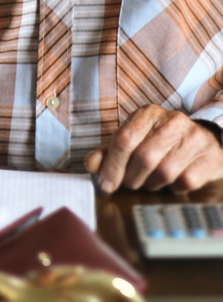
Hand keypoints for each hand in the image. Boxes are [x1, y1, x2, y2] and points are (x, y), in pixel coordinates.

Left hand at [83, 105, 222, 192]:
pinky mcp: (211, 157)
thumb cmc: (158, 142)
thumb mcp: (131, 141)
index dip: (112, 166)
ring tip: (149, 181)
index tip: (105, 185)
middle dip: (131, 178)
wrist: (201, 140)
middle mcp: (173, 120)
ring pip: (165, 172)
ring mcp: (195, 138)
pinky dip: (173, 188)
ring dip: (151, 184)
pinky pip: (186, 181)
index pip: (124, 139)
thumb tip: (91, 165)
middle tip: (129, 184)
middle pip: (144, 157)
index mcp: (148, 113)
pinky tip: (171, 182)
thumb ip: (108, 152)